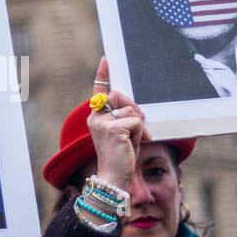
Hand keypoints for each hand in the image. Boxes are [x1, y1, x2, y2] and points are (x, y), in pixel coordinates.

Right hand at [88, 57, 151, 189]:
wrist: (114, 177)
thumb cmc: (120, 156)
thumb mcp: (123, 132)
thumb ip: (125, 117)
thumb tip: (136, 109)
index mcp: (96, 117)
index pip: (99, 91)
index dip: (103, 74)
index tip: (106, 59)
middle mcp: (95, 117)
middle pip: (119, 96)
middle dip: (133, 107)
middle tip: (140, 125)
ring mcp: (102, 122)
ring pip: (131, 110)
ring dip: (138, 126)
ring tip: (132, 141)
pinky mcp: (112, 129)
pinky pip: (136, 122)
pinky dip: (140, 133)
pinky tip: (133, 145)